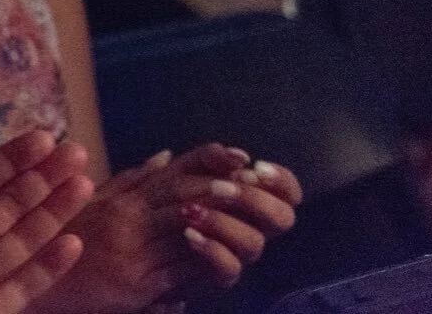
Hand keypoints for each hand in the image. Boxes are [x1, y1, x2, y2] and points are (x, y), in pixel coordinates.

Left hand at [0, 129, 91, 313]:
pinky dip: (48, 268)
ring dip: (53, 213)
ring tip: (83, 181)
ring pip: (22, 242)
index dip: (8, 161)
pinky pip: (22, 289)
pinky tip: (72, 243)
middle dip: (42, 179)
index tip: (41, 136)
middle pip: (7, 207)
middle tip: (75, 150)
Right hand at [34, 145, 298, 313]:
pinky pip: (177, 270)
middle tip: (255, 182)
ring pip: (184, 227)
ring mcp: (130, 249)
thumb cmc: (63, 249)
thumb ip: (128, 183)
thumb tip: (164, 156)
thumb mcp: (92, 208)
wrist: (38, 291)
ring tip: (248, 209)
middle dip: (221, 187)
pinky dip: (204, 262)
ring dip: (221, 219)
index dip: (206, 160)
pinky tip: (226, 258)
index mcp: (119, 200)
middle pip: (180, 192)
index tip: (239, 157)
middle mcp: (124, 217)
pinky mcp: (133, 284)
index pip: (169, 172)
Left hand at [159, 144, 299, 290]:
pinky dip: (211, 249)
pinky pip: (230, 268)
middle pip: (283, 219)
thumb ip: (211, 157)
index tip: (257, 168)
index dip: (282, 181)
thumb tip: (240, 156)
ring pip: (254, 243)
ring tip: (192, 209)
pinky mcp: (220, 274)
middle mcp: (254, 227)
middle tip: (226, 188)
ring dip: (224, 222)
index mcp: (254, 200)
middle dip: (256, 199)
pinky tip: (189, 234)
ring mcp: (239, 253)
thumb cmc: (171, 194)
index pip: (290, 194)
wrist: (142, 233)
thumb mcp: (185, 168)